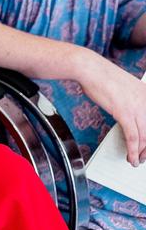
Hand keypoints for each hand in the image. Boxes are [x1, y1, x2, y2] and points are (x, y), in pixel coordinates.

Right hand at [76, 51, 145, 165]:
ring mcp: (137, 107)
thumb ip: (131, 100)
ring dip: (141, 152)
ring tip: (135, 160)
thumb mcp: (124, 87)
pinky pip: (133, 137)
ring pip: (145, 137)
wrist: (90, 69)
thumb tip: (129, 114)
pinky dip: (133, 150)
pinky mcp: (125, 112)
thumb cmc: (101, 76)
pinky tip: (131, 156)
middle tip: (143, 156)